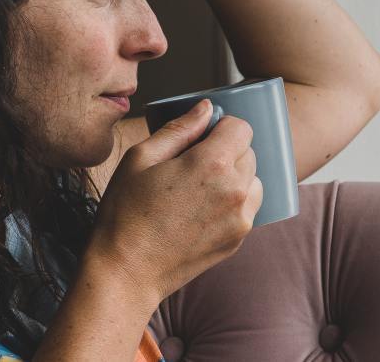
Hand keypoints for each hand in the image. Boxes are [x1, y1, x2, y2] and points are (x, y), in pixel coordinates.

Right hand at [89, 99, 262, 299]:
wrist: (126, 271)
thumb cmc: (126, 214)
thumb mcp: (141, 158)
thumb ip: (179, 129)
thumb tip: (207, 108)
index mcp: (212, 164)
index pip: (242, 128)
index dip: (222, 127)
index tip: (202, 137)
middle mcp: (235, 190)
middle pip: (249, 153)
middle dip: (227, 152)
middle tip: (192, 166)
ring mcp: (241, 218)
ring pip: (253, 181)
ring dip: (234, 178)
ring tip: (199, 190)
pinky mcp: (238, 239)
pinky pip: (247, 208)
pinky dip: (233, 203)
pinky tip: (202, 211)